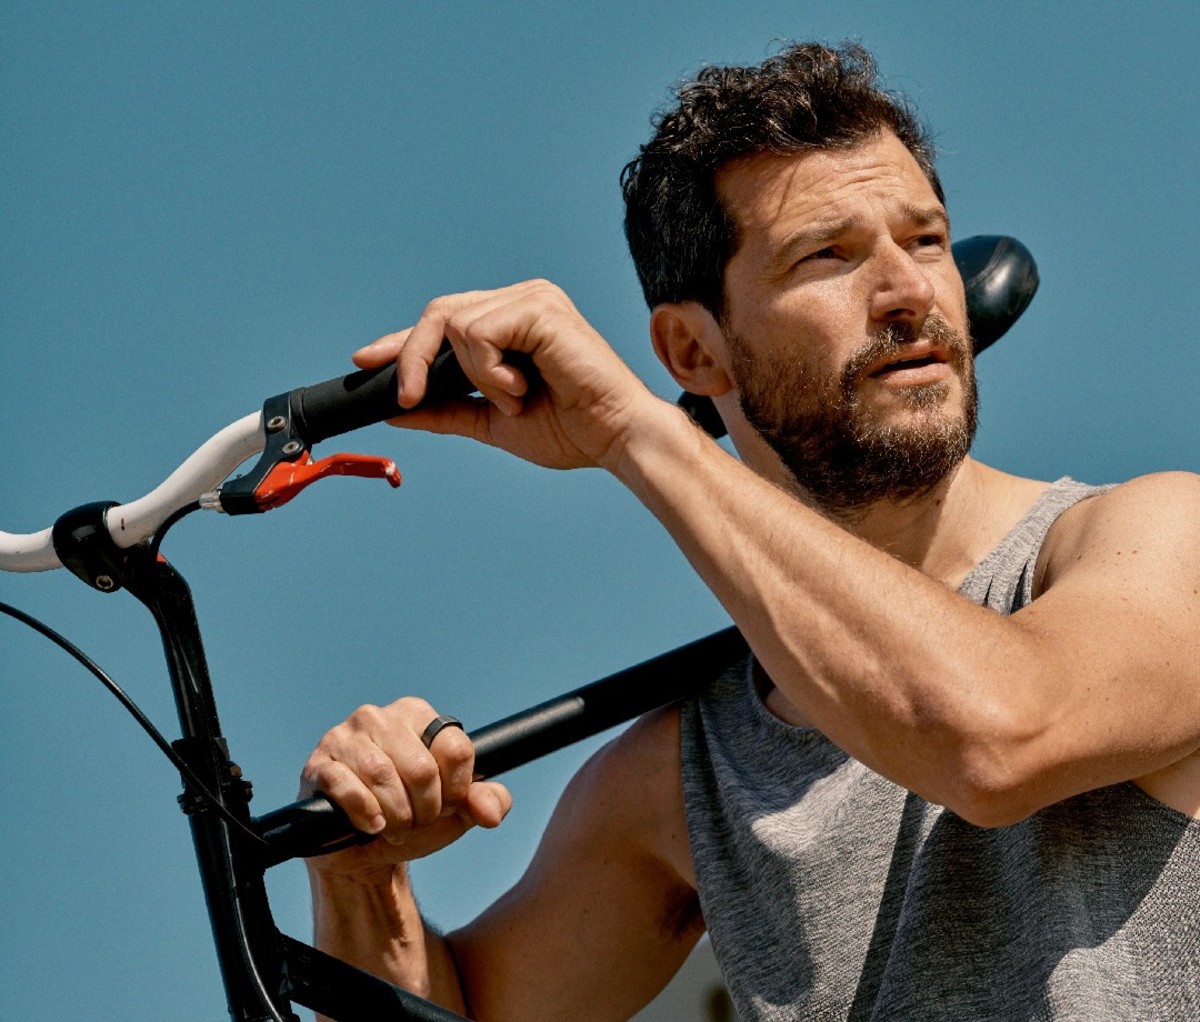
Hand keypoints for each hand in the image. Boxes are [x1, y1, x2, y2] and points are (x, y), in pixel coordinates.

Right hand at [300, 697, 510, 882]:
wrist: (366, 850)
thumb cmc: (413, 817)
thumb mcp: (457, 811)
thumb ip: (487, 802)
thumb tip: (492, 811)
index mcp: (418, 715)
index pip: (456, 749)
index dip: (456, 790)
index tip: (445, 804)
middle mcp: (381, 717)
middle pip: (422, 769)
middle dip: (424, 810)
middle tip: (415, 822)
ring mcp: (345, 737)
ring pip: (383, 777)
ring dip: (396, 817)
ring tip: (394, 827)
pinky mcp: (320, 765)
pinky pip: (347, 787)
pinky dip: (365, 814)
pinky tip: (371, 826)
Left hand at [353, 279, 660, 471]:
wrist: (616, 440)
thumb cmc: (571, 430)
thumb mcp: (492, 421)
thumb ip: (447, 411)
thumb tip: (396, 410)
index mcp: (514, 324)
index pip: (445, 322)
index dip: (403, 342)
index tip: (365, 361)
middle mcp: (521, 301)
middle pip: (438, 314)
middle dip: (412, 357)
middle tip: (410, 399)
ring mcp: (532, 298)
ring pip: (453, 323)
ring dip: (472, 376)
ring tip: (512, 399)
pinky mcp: (539, 307)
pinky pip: (477, 332)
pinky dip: (487, 370)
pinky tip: (520, 388)